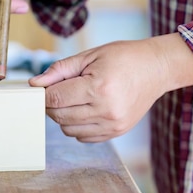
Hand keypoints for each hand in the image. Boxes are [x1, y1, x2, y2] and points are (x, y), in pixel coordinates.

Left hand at [29, 34, 192, 141]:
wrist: (157, 69)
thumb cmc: (123, 58)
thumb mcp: (90, 56)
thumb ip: (59, 70)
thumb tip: (35, 84)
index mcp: (98, 87)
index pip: (55, 99)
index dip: (43, 94)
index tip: (42, 87)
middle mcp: (106, 110)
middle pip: (59, 116)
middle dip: (51, 105)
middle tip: (58, 91)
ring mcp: (112, 124)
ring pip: (68, 129)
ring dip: (63, 116)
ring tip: (75, 98)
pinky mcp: (116, 132)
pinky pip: (82, 137)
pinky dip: (77, 125)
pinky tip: (85, 109)